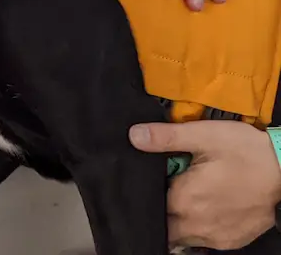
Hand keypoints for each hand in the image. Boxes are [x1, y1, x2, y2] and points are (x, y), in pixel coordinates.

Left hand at [129, 120, 280, 249]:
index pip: (149, 202)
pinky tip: (204, 206)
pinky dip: (197, 227)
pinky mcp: (229, 242)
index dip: (147, 189)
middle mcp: (195, 226)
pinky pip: (202, 241)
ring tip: (186, 195)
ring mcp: (214, 238)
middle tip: (168, 185)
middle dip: (160, 207)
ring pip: (181, 235)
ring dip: (177, 220)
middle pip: (163, 223)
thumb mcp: (203, 135)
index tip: (153, 175)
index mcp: (184, 200)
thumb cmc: (243, 151)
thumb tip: (134, 136)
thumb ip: (166, 137)